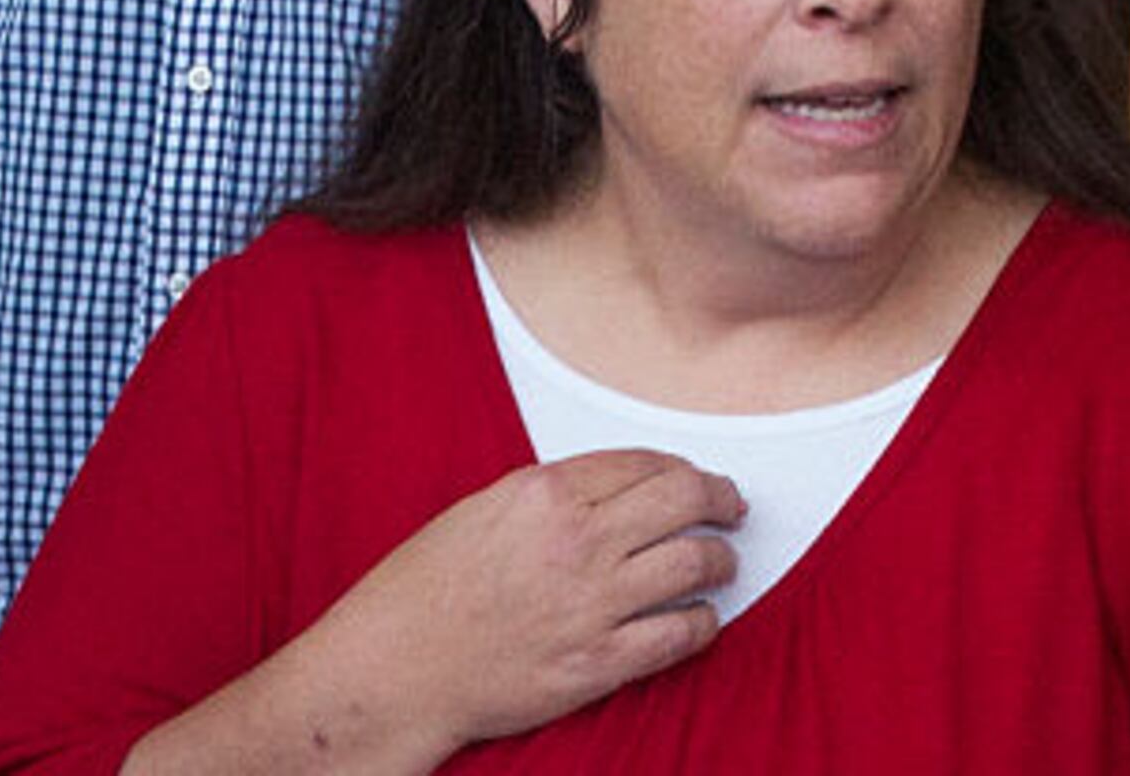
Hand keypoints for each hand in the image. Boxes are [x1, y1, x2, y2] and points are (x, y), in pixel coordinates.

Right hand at [299, 448, 740, 756]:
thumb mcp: (483, 512)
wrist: (399, 666)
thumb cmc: (426, 589)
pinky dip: (704, 622)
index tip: (696, 479)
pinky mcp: (601, 662)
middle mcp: (576, 541)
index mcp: (542, 493)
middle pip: (683, 500)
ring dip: (721, 560)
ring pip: (696, 563)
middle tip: (730, 507)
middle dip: (720, 500)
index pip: (642, 463)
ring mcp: (593, 603)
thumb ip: (549, 498)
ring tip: (720, 563)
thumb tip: (613, 495)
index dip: (682, 468)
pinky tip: (699, 617)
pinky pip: (683, 634)